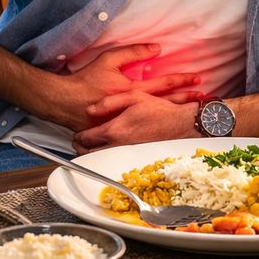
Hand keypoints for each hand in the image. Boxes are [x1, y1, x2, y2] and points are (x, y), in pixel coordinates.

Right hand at [41, 43, 199, 131]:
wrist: (65, 102)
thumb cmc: (86, 80)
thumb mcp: (109, 59)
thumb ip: (133, 52)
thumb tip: (157, 48)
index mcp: (133, 91)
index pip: (164, 84)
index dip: (182, 81)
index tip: (196, 78)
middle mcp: (134, 108)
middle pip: (167, 104)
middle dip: (187, 100)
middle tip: (204, 98)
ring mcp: (129, 122)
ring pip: (159, 118)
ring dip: (177, 114)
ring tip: (193, 113)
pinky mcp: (121, 132)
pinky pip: (145, 130)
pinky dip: (160, 127)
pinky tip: (170, 126)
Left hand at [72, 90, 200, 152]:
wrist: (181, 124)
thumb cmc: (159, 110)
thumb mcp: (133, 96)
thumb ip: (109, 102)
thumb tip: (90, 110)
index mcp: (115, 129)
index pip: (85, 138)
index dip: (77, 136)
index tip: (78, 134)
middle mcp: (118, 145)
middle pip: (89, 154)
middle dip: (81, 148)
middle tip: (80, 143)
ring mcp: (126, 154)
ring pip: (100, 161)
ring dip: (93, 155)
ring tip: (91, 148)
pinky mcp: (134, 159)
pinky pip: (114, 162)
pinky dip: (107, 158)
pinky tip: (109, 150)